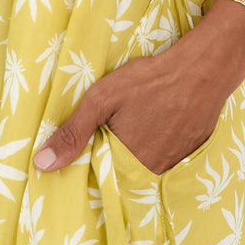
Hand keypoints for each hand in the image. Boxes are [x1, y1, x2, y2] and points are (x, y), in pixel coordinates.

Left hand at [33, 8, 244, 174]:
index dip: (92, 161)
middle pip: (124, 171)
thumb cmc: (150, 80)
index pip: (101, 175)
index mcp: (127, 165)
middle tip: (116, 125)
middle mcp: (152, 172)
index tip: (88, 145)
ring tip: (136, 120)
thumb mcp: (102, 98)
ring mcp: (175, 163)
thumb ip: (73, 132)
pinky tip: (157, 120)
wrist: (203, 69)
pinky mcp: (191, 151)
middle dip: (114, 154)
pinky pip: (167, 155)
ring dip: (138, 148)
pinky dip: (159, 142)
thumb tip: (41, 164)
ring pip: (146, 163)